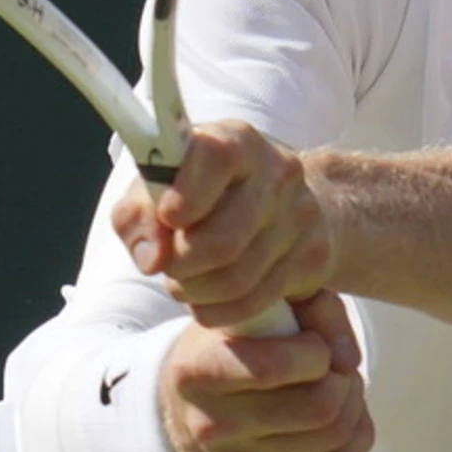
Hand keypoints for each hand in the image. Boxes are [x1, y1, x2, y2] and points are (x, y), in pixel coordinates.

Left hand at [113, 119, 335, 329]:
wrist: (283, 204)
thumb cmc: (202, 193)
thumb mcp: (159, 190)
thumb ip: (137, 216)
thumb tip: (152, 259)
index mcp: (237, 141)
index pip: (216, 159)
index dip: (186, 195)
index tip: (169, 218)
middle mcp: (278, 173)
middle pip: (223, 241)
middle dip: (181, 265)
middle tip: (168, 267)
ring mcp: (302, 216)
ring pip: (237, 279)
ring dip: (196, 292)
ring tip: (183, 283)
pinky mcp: (314, 256)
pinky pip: (255, 301)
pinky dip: (218, 310)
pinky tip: (206, 299)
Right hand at [158, 290, 375, 451]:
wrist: (185, 406)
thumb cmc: (236, 343)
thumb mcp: (261, 307)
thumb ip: (313, 306)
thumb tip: (349, 360)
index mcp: (198, 369)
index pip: (273, 368)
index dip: (317, 351)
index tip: (316, 342)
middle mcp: (208, 424)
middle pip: (319, 406)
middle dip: (342, 378)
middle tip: (334, 366)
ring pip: (335, 436)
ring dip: (352, 402)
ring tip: (336, 385)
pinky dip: (355, 433)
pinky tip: (339, 414)